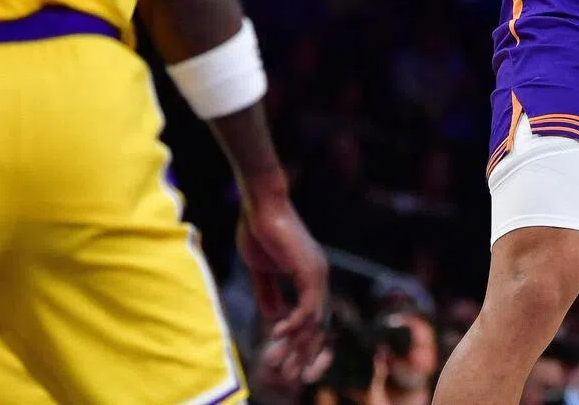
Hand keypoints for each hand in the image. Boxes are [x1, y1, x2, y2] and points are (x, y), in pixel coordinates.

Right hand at [237, 196, 328, 381]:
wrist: (260, 205)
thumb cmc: (259, 230)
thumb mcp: (262, 270)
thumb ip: (269, 292)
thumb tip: (275, 317)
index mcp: (310, 276)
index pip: (314, 317)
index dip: (302, 342)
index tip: (286, 361)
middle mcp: (319, 276)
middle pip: (318, 325)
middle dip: (301, 353)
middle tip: (285, 374)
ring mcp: (317, 273)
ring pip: (314, 321)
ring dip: (296, 344)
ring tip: (276, 360)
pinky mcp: (309, 270)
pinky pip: (308, 307)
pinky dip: (295, 324)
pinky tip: (277, 332)